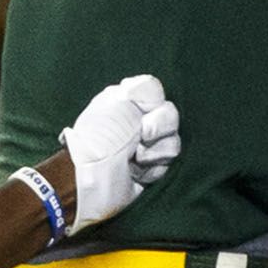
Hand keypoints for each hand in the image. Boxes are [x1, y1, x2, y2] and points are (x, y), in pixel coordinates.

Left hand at [60, 74, 180, 231]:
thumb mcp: (116, 103)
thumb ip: (142, 89)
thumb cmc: (100, 139)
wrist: (94, 180)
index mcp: (125, 101)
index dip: (153, 100)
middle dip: (159, 126)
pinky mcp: (152, 169)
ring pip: (173, 141)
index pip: (154, 89)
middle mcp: (138, 120)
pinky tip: (137, 172)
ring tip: (135, 159)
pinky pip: (168, 165)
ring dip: (155, 151)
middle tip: (142, 136)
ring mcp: (147, 146)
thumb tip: (153, 86)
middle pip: (170, 115)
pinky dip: (153, 169)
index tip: (143, 109)